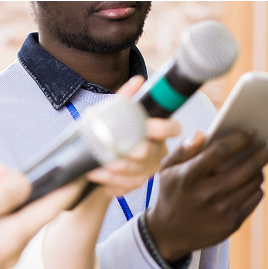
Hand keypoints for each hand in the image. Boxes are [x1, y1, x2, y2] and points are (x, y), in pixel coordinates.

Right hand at [0, 164, 84, 268]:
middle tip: (21, 165)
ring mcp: (3, 258)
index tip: (81, 168)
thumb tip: (26, 182)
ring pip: (20, 221)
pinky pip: (6, 230)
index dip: (68, 186)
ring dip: (15, 200)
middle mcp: (14, 251)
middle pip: (36, 213)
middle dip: (34, 187)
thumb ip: (0, 196)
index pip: (52, 208)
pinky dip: (3, 213)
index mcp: (12, 238)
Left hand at [85, 76, 180, 196]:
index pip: (171, 128)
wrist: (95, 160)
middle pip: (149, 155)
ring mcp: (146, 171)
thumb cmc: (109, 132)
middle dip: (129, 156)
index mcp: (157, 132)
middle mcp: (156, 152)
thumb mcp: (113, 113)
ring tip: (96, 167)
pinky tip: (97, 176)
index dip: (164, 128)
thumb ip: (126, 99)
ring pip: (135, 174)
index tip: (149, 127)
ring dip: (114, 172)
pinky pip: (124, 186)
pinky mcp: (133, 185)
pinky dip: (108, 182)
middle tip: (112, 156)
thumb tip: (138, 82)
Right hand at [145, 130, 267, 261]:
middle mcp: (206, 195)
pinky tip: (251, 182)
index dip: (240, 139)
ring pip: (254, 182)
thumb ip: (183, 149)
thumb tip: (202, 134)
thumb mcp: (167, 170)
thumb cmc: (173, 193)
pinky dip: (256, 187)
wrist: (169, 234)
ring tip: (259, 163)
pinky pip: (255, 197)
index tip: (252, 133)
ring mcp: (221, 211)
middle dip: (262, 154)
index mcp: (188, 177)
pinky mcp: (231, 224)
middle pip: (246, 168)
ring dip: (259, 170)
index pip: (220, 151)